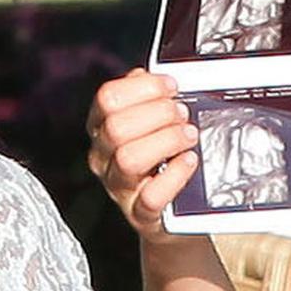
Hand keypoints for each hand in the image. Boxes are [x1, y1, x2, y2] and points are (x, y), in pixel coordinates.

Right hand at [86, 68, 198, 242]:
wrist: (171, 215)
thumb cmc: (161, 163)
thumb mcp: (150, 126)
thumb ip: (146, 98)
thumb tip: (149, 75)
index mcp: (102, 129)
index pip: (107, 98)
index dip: (143, 87)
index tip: (171, 87)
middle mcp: (104, 158)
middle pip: (117, 127)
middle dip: (158, 113)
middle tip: (182, 115)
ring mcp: (119, 188)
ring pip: (130, 158)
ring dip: (166, 140)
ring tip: (188, 137)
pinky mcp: (140, 213)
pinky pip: (151, 195)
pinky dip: (176, 175)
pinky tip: (189, 162)